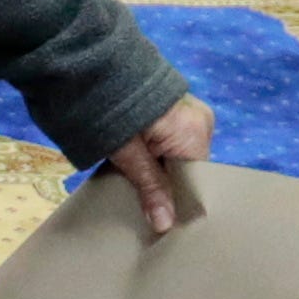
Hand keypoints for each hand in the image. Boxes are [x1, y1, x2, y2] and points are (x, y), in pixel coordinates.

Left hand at [103, 95, 215, 235]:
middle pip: (188, 166)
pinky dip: (158, 154)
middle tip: (147, 203)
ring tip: (142, 185)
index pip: (196, 178)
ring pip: (179, 155)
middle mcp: (200, 121)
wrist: (98, 73)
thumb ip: (152, 188)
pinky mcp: (175, 109)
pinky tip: (142, 166)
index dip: (178, 197)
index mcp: (197, 132)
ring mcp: (189, 112)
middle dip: (167, 183)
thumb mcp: (131, 156)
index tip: (162, 215)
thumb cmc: (115, 112)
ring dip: (160, 169)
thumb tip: (165, 225)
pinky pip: (173, 141)